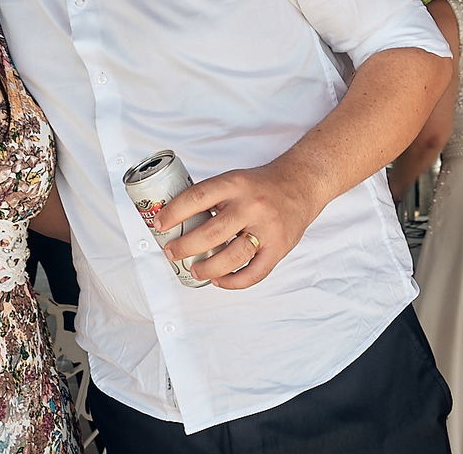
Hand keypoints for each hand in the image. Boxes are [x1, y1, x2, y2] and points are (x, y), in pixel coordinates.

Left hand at [155, 162, 324, 288]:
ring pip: (232, 257)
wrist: (302, 184)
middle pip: (211, 233)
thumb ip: (212, 197)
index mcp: (236, 184)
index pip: (197, 198)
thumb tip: (176, 218)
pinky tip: (220, 279)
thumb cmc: (263, 185)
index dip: (174, 213)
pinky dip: (234, 281)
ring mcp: (267, 228)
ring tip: (195, 268)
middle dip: (185, 247)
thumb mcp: (235, 179)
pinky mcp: (279, 247)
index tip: (160, 224)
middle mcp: (252, 206)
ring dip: (207, 268)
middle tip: (172, 252)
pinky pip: (254, 273)